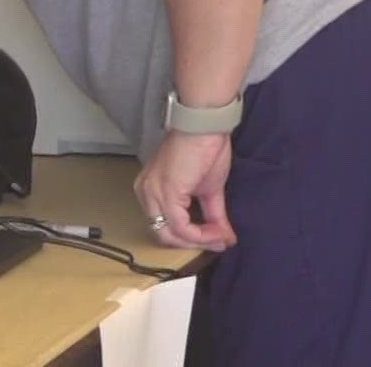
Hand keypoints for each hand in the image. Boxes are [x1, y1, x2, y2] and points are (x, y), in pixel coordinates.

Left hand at [134, 131, 237, 250]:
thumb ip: (213, 215)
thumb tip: (226, 239)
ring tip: (221, 237)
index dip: (190, 239)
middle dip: (193, 243)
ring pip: (170, 234)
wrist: (205, 128)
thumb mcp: (209, 190)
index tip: (217, 240)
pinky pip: (180, 226)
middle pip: (164, 234)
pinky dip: (200, 234)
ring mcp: (152, 193)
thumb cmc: (204, 150)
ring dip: (199, 241)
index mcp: (150, 190)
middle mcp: (145, 193)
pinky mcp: (165, 192)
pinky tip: (218, 231)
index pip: (164, 226)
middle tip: (218, 242)